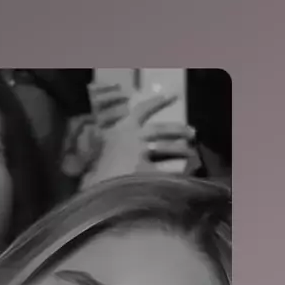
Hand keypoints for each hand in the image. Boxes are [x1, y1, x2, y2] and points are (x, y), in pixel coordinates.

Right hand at [83, 83, 201, 186]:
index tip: (172, 96)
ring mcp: (145, 155)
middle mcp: (136, 138)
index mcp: (121, 130)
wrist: (96, 187)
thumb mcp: (96, 151)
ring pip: (168, 148)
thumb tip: (105, 144)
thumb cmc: (92, 169)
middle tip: (192, 132)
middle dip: (178, 130)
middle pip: (162, 130)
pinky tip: (183, 175)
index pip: (141, 110)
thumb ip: (106, 148)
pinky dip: (176, 172)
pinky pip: (168, 171)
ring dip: (182, 150)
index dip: (156, 103)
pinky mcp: (152, 171)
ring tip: (190, 152)